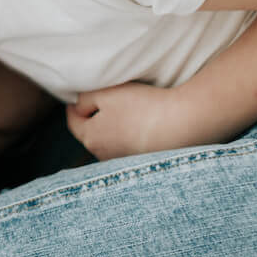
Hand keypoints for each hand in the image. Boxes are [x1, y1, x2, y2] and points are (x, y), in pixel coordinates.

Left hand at [66, 81, 193, 159]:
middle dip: (93, 117)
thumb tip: (78, 107)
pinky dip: (131, 136)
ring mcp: (124, 163)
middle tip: (103, 100)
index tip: (78, 96)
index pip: (73, 122)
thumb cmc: (142, 106)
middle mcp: (104, 156)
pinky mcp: (143, 162)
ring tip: (127, 112)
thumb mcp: (106, 94)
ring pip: (111, 141)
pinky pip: (129, 147)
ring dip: (113, 128)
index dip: (74, 106)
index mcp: (91, 139)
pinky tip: (142, 125)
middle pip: (91, 133)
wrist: (182, 123)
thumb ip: (84, 99)